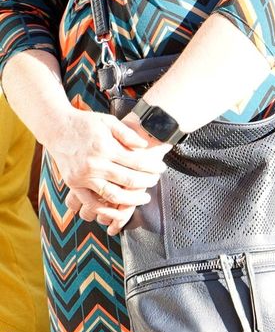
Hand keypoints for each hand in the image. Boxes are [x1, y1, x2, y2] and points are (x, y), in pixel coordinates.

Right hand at [44, 107, 168, 235]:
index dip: (153, 167)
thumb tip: (145, 146)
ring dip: (132, 200)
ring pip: (113, 196)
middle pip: (129, 180)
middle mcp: (94, 164)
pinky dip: (106, 210)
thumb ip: (127, 134)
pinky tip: (119, 210)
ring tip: (144, 198)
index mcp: (105, 148)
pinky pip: (91, 203)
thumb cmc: (85, 123)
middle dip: (147, 182)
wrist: (55, 127)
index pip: (137, 163)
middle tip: (155, 181)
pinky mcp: (74, 184)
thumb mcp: (108, 121)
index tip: (162, 168)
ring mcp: (83, 176)